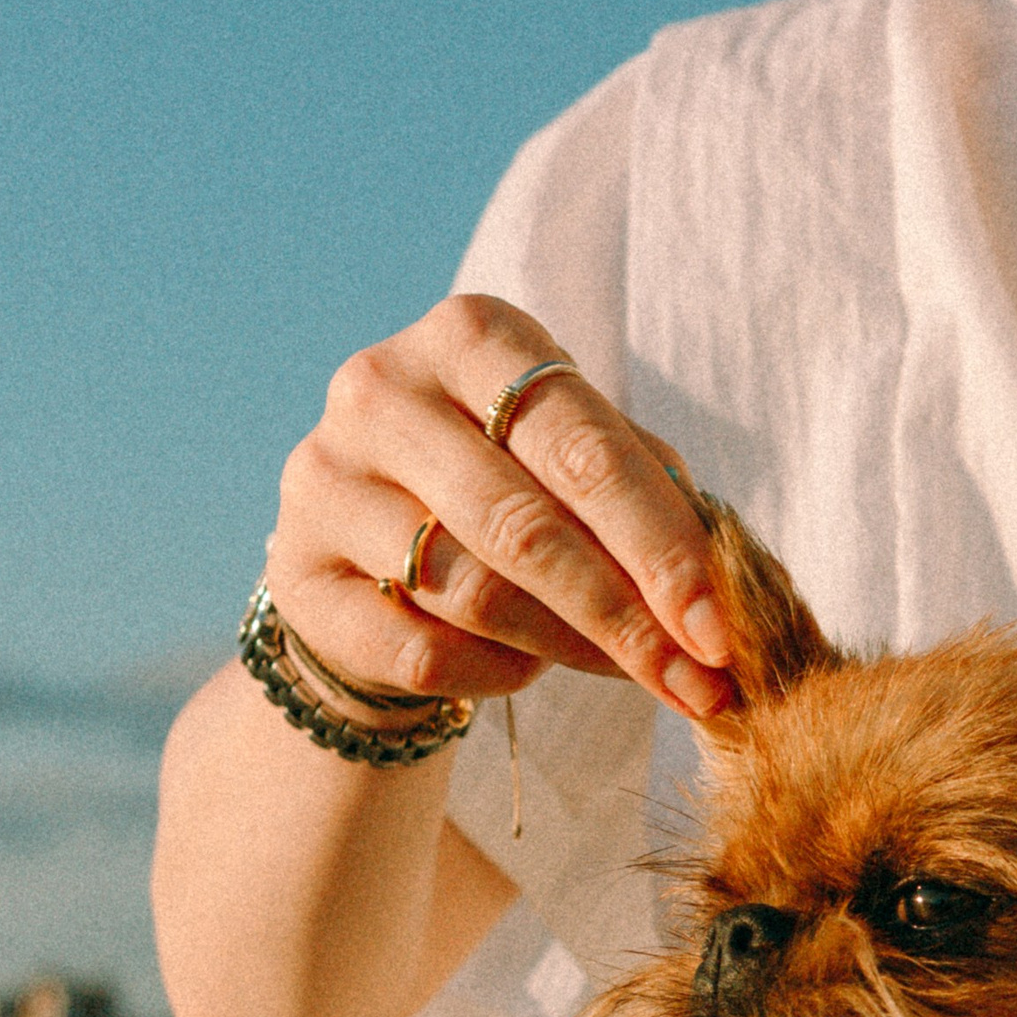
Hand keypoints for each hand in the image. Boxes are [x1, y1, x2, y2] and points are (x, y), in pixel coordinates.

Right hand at [264, 294, 733, 720]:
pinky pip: (419, 650)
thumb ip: (645, 491)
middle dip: (627, 615)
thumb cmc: (506, 481)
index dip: (664, 545)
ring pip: (473, 592)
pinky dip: (494, 674)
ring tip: (632, 673)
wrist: (372, 543)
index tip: (721, 626)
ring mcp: (325, 481)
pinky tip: (529, 672)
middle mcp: (382, 390)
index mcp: (470, 336)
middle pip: (527, 523)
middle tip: (697, 680)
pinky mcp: (295, 574)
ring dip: (571, 648)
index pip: (584, 447)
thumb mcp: (573, 454)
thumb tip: (720, 582)